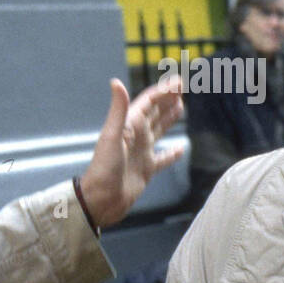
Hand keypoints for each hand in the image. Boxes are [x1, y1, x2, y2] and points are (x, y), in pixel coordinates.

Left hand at [80, 77, 183, 227]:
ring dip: (169, 118)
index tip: (178, 82)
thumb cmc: (104, 168)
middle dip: (167, 100)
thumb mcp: (112, 137)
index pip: (148, 103)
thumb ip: (117, 110)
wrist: (101, 200)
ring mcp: (142, 153)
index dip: (163, 91)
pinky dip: (173, 153)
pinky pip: (163, 158)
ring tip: (181, 107)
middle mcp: (136, 136)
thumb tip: (116, 82)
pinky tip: (182, 148)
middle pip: (155, 113)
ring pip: (159, 130)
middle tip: (182, 88)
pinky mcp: (147, 169)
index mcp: (129, 126)